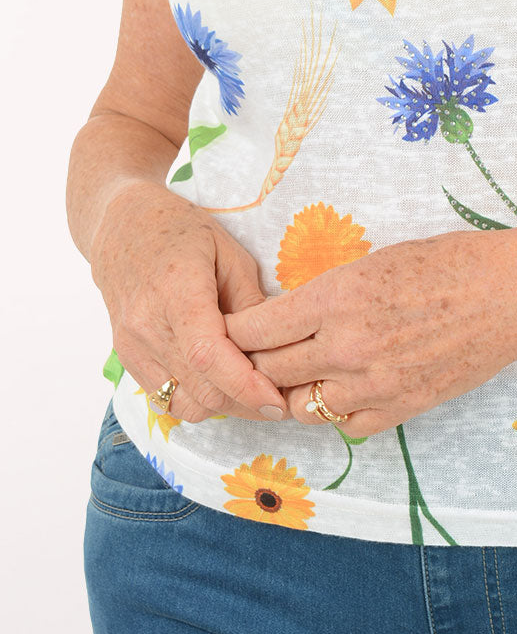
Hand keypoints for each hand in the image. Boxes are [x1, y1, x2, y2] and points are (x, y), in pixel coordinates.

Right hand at [91, 181, 288, 423]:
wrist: (122, 227)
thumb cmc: (182, 231)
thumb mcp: (229, 253)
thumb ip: (251, 302)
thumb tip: (277, 347)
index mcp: (177, 290)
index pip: (207, 355)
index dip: (244, 385)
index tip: (277, 401)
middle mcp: (147, 324)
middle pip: (200, 389)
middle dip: (244, 402)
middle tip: (278, 397)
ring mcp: (131, 346)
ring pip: (183, 404)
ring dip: (221, 406)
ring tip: (250, 390)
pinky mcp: (126, 359)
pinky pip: (166, 399)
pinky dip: (196, 399)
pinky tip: (218, 381)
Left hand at [222, 227, 516, 436]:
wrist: (508, 297)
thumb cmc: (448, 263)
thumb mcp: (375, 261)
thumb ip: (327, 294)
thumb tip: (287, 317)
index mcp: (337, 298)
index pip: (255, 329)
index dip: (234, 330)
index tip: (231, 327)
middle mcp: (347, 346)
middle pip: (267, 370)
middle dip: (252, 362)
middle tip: (251, 354)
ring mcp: (372, 384)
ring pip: (298, 406)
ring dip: (291, 391)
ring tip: (298, 372)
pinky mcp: (397, 409)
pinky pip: (343, 423)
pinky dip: (334, 409)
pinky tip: (342, 387)